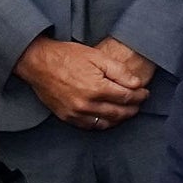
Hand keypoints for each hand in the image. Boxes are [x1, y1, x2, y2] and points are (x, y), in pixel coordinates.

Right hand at [16, 35, 143, 128]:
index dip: (140, 96)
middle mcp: (87, 104)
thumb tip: (137, 83)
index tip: (145, 92)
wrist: (37, 63)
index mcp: (97, 88)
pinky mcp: (67, 117)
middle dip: (133, 108)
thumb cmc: (67, 56)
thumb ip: (119, 71)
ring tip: (128, 111)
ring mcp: (76, 113)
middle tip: (140, 102)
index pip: (127, 97)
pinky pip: (90, 126)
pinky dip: (103, 123)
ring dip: (120, 118)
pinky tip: (109, 117)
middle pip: (119, 112)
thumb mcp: (97, 56)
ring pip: (106, 122)